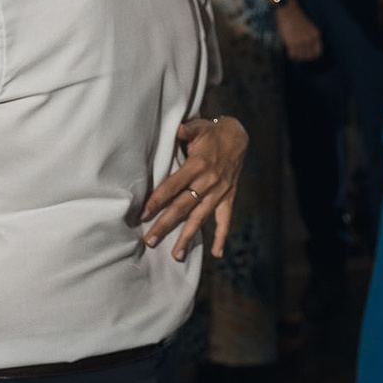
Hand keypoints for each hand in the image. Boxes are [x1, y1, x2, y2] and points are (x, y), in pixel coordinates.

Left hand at [140, 116, 246, 258]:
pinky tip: (217, 253)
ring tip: (175, 255)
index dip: (158, 199)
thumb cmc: (211, 133)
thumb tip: (177, 129)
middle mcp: (209, 181)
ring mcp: (220, 191)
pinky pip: (225, 219)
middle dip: (166, 224)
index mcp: (198, 165)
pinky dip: (222, 236)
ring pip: (201, 217)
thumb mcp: (199, 127)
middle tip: (149, 240)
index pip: (174, 186)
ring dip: (187, 236)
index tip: (143, 214)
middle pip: (184, 206)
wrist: (239, 137)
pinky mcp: (228, 197)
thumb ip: (187, 130)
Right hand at [276, 0, 323, 63]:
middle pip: (308, 56)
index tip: (307, 56)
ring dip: (297, 56)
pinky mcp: (292, 43)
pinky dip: (291, 55)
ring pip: (300, 56)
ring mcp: (302, 42)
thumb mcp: (309, 27)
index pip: (318, 52)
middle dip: (303, 57)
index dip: (312, 56)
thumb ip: (310, 38)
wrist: (288, 11)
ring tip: (293, 54)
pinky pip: (293, 54)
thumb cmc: (297, 18)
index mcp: (316, 35)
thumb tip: (307, 49)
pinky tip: (289, 52)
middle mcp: (310, 39)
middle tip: (298, 56)